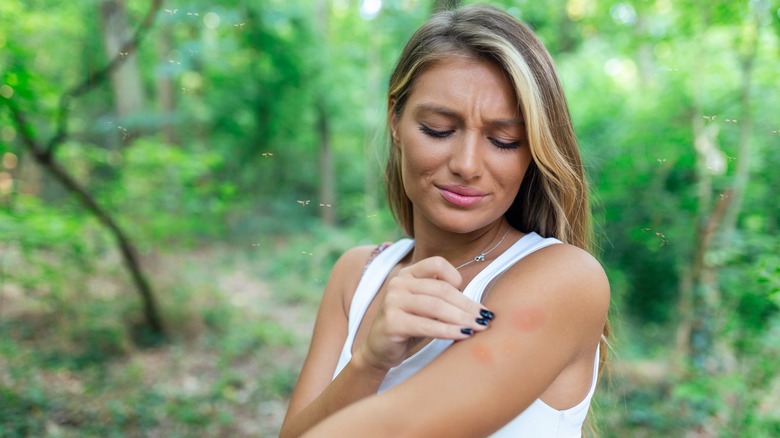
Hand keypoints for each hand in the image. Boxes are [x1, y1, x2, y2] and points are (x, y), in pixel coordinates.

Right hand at [355, 256, 492, 370]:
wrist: (380, 350)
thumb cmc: (410, 326)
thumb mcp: (426, 307)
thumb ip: (444, 299)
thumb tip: (481, 308)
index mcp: (407, 274)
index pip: (437, 264)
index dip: (457, 277)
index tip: (470, 300)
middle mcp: (398, 283)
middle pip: (441, 289)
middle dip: (467, 305)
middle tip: (485, 318)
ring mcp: (392, 301)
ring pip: (436, 306)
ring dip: (461, 318)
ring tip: (479, 327)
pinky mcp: (391, 322)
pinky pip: (426, 325)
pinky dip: (448, 331)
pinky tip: (464, 335)